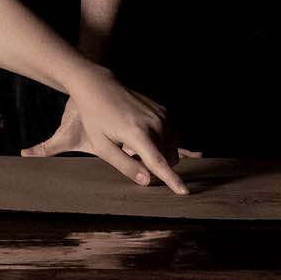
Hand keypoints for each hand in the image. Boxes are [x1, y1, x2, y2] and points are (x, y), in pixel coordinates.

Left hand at [58, 70, 186, 192]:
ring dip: (159, 153)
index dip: (171, 179)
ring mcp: (162, 116)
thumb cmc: (96, 117)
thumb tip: (146, 181)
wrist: (100, 87)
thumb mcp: (103, 146)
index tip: (184, 192)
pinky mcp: (165, 111)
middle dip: (154, 165)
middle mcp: (154, 124)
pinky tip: (143, 135)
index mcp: (137, 133)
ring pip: (172, 148)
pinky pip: (172, 136)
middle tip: (130, 155)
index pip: (158, 162)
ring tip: (135, 144)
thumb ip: (125, 165)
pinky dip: (161, 142)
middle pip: (167, 158)